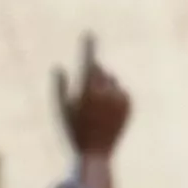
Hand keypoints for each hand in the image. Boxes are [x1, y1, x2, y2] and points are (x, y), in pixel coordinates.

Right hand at [56, 35, 130, 158]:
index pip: (89, 61)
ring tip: (97, 108)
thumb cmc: (74, 131)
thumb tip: (59, 67)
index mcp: (88, 91)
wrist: (96, 153)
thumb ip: (60, 87)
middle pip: (99, 70)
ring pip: (111, 80)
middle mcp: (106, 92)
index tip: (89, 34)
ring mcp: (119, 98)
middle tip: (87, 95)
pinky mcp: (129, 103)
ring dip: (104, 86)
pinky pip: (121, 91)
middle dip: (93, 75)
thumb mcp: (62, 109)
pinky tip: (108, 112)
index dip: (88, 46)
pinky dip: (114, 96)